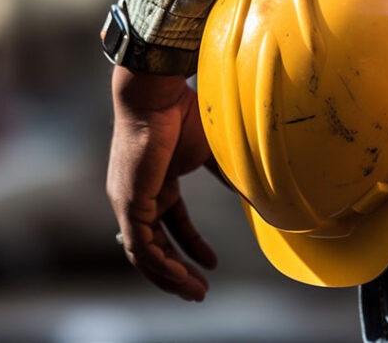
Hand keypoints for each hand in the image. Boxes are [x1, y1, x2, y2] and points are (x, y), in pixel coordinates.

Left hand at [106, 66, 217, 301]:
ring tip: (195, 292)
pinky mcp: (128, 202)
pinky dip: (159, 266)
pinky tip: (180, 277)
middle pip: (156, 244)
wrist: (158, 94)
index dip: (192, 245)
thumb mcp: (213, 152)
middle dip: (179, 271)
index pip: (171, 223)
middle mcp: (139, 193)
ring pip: (145, 252)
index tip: (212, 263)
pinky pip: (141, 246)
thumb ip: (229, 177)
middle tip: (201, 291)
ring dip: (170, 276)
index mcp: (157, 181)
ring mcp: (129, 200)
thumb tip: (259, 195)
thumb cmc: (184, 112)